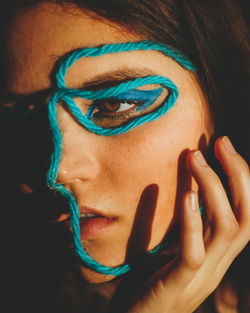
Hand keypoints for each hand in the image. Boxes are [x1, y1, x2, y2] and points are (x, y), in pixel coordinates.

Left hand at [121, 136, 249, 312]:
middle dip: (238, 174)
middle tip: (220, 142)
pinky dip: (193, 222)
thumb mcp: (177, 246)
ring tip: (196, 158)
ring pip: (226, 229)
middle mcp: (218, 261)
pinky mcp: (178, 284)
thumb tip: (189, 187)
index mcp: (218, 251)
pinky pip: (194, 253)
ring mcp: (202, 275)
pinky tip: (186, 196)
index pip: (246, 211)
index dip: (241, 176)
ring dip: (213, 188)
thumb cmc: (155, 279)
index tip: (223, 145)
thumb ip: (188, 223)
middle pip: (246, 215)